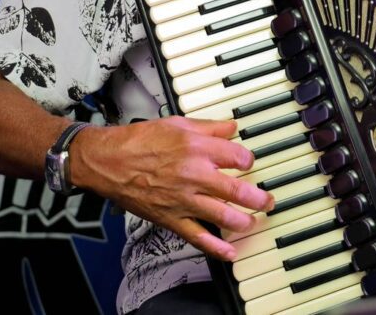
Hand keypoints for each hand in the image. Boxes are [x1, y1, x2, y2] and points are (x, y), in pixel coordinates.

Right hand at [74, 116, 274, 261]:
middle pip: (237, 190)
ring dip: (245, 221)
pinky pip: (198, 236)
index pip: (238, 157)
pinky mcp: (171, 218)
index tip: (249, 164)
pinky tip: (231, 252)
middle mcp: (194, 174)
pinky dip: (216, 247)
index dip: (248, 161)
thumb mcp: (177, 123)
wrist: (108, 161)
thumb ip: (209, 127)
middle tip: (267, 200)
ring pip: (223, 215)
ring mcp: (184, 199)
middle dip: (259, 198)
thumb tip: (232, 127)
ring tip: (254, 221)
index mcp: (197, 148)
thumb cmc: (139, 141)